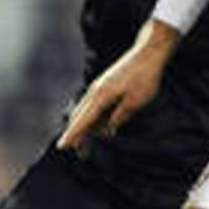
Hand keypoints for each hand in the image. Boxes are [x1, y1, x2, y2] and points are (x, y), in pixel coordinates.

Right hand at [57, 21, 178, 150]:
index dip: (72, 135)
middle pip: (81, 118)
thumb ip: (119, 116)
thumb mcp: (135, 101)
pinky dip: (96, 120)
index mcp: (101, 96)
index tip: (61, 147)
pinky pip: (96, 107)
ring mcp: (100, 88)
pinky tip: (104, 130)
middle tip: (82, 155)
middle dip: (79, 136)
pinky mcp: (106, 86)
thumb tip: (108, 129)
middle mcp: (96, 92)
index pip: (83, 120)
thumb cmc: (144, 77)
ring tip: (91, 146)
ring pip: (87, 113)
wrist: (148, 53)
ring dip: (88, 129)